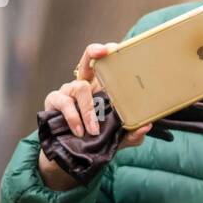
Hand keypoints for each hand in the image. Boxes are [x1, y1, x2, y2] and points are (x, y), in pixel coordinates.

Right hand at [37, 42, 152, 190]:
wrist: (72, 155)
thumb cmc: (97, 140)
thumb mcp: (119, 138)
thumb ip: (133, 133)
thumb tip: (147, 125)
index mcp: (101, 89)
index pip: (106, 66)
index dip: (109, 53)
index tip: (116, 48)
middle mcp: (85, 85)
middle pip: (87, 60)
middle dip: (94, 52)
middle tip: (103, 52)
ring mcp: (68, 91)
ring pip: (80, 88)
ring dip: (88, 110)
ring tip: (93, 130)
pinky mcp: (55, 101)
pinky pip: (65, 103)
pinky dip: (73, 118)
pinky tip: (79, 131)